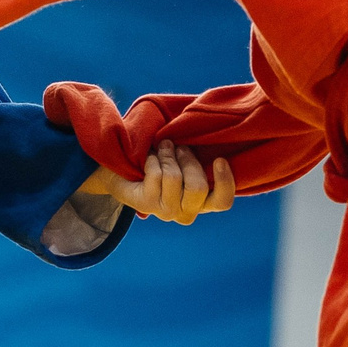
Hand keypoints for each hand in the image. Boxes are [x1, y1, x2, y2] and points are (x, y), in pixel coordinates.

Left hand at [79, 143, 235, 225]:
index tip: (219, 159)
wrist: (122, 172)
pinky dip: (152, 160)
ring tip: (162, 148)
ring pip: (174, 178)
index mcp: (203, 203)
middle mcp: (187, 212)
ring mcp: (166, 211)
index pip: (222, 202)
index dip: (225, 182)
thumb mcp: (184, 160)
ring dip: (168, 156)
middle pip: (198, 188)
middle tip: (179, 147)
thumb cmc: (162, 162)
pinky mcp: (147, 204)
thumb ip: (199, 156)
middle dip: (188, 160)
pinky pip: (156, 175)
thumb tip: (208, 134)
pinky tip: (148, 159)